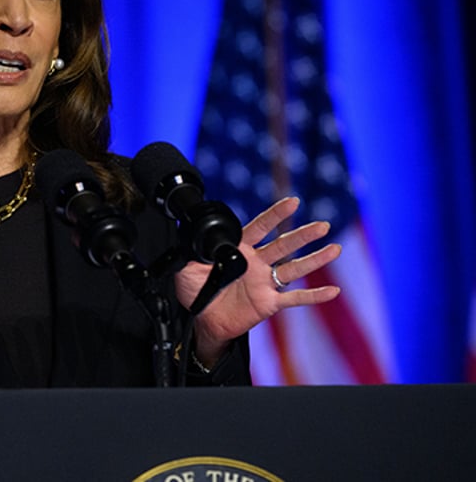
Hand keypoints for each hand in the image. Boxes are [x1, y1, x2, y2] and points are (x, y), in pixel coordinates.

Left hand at [174, 197, 340, 365]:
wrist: (203, 320)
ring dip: (315, 259)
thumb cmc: (196, 291)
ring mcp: (265, 282)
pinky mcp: (269, 302)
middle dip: (303, 235)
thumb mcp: (187, 267)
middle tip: (322, 225)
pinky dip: (313, 296)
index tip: (292, 201)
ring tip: (334, 248)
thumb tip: (190, 234)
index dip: (275, 215)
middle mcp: (257, 263)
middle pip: (283, 245)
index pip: (260, 227)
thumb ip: (192, 250)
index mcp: (239, 249)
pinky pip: (294, 298)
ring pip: (294, 268)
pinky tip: (332, 291)